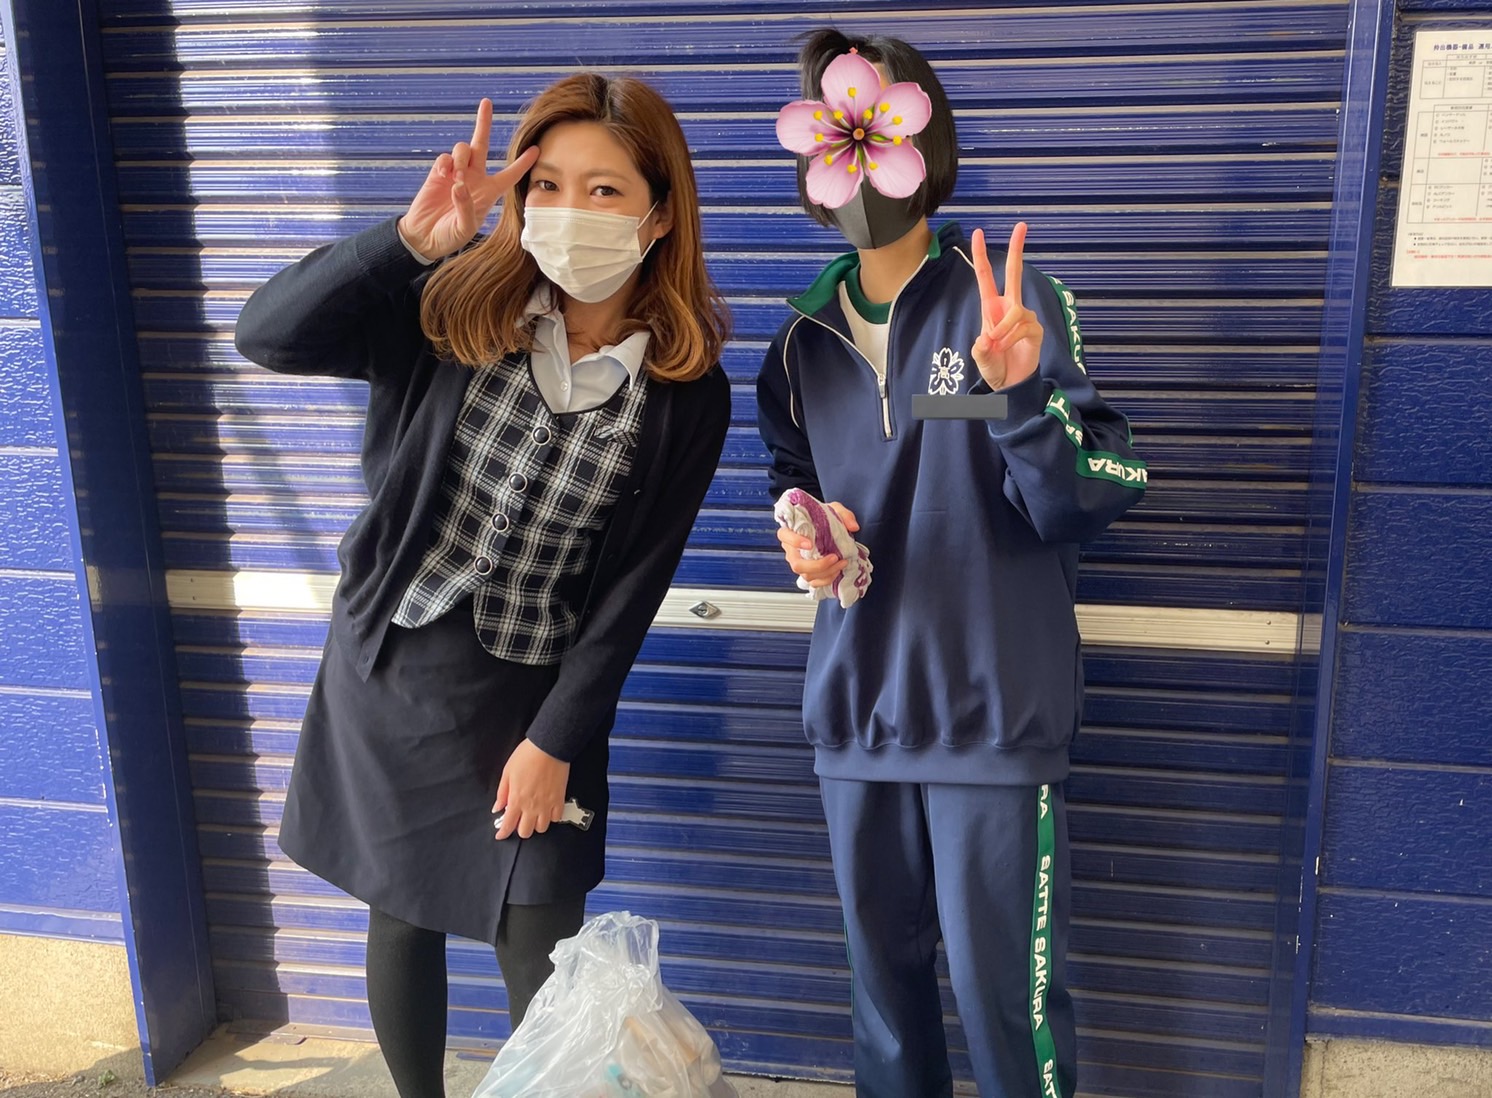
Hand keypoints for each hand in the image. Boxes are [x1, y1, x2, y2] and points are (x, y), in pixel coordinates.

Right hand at [399, 99, 539, 261]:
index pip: (509, 175)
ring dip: (461, 159)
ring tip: (457, 178)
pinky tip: (442, 177)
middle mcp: (474, 178)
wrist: (424, 236)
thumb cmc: (449, 236)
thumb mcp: (463, 228)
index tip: (536, 149)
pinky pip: (444, 158)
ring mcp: (456, 173)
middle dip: (484, 124)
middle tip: (487, 102)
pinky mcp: (438, 173)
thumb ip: (465, 207)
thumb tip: (459, 185)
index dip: (522, 163)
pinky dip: (444, 164)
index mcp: (488, 192)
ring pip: (463, 149)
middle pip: (482, 145)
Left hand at [493, 738, 570, 840]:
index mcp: (516, 799)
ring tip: (534, 815)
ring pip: (542, 828)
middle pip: (526, 832)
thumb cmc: (527, 756)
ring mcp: (547, 804)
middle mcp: (531, 806)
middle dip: (520, 829)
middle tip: (519, 820)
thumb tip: (498, 807)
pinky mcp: (559, 799)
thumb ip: (502, 793)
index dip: (503, 833)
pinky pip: (556, 818)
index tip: (501, 835)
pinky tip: (547, 810)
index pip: (508, 825)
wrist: (549, 747)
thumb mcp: (507, 772)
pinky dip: (551, 817)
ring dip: (536, 824)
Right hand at [776, 502, 858, 588]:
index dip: (794, 542)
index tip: (810, 544)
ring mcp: (799, 562)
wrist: (826, 527)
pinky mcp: (807, 572)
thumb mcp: (834, 510)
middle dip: (817, 565)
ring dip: (826, 572)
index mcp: (792, 530)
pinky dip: (826, 579)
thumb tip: (853, 527)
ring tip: (842, 563)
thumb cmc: (824, 517)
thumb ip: (844, 515)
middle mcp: (792, 549)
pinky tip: (837, 571)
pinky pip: (813, 582)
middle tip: (834, 557)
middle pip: (796, 564)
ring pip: (806, 575)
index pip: (784, 535)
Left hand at [970, 222, 1043, 389]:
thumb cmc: (995, 366)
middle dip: (1017, 248)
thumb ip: (980, 349)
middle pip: (1015, 272)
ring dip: (1002, 331)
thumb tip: (986, 338)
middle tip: (1022, 224)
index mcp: (991, 307)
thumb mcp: (980, 358)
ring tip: (997, 347)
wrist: (1011, 383)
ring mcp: (1024, 316)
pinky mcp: (1036, 328)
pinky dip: (1011, 338)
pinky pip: (1023, 326)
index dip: (981, 255)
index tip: (978, 233)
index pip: (986, 276)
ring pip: (1014, 312)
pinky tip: (1008, 348)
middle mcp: (1009, 306)